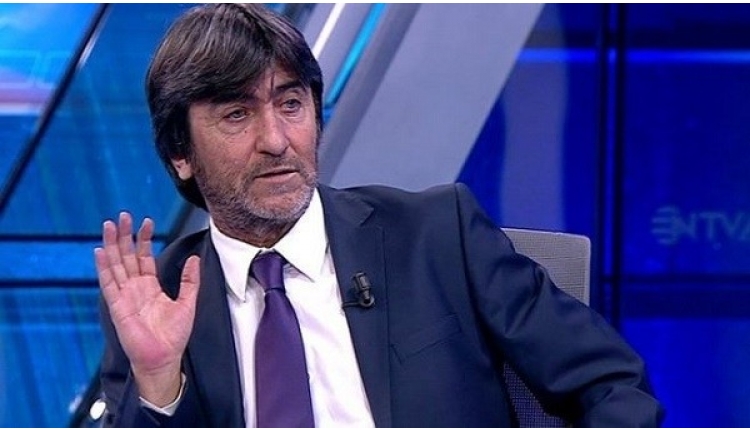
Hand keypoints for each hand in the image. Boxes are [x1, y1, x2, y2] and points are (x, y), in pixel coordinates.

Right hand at [94, 212, 199, 405]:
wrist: (164, 358)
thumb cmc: (174, 336)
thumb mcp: (188, 303)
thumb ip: (190, 281)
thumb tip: (193, 258)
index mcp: (150, 287)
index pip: (144, 257)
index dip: (144, 239)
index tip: (147, 221)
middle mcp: (135, 288)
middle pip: (126, 256)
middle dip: (125, 236)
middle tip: (123, 216)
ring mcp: (124, 296)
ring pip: (115, 265)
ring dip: (112, 245)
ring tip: (110, 225)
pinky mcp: (117, 307)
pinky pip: (109, 284)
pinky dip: (104, 268)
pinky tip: (100, 251)